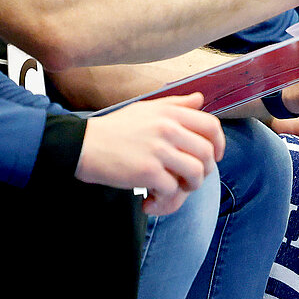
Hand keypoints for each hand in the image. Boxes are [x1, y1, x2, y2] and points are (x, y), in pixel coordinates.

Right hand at [77, 92, 224, 215]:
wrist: (80, 146)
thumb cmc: (114, 129)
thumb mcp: (145, 109)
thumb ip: (175, 104)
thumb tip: (200, 98)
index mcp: (170, 113)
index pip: (211, 126)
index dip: (219, 144)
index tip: (213, 156)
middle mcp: (167, 129)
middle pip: (207, 154)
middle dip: (204, 171)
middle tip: (189, 180)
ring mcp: (158, 150)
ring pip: (196, 173)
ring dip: (189, 187)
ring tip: (173, 190)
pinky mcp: (147, 171)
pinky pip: (173, 189)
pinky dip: (165, 200)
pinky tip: (150, 199)